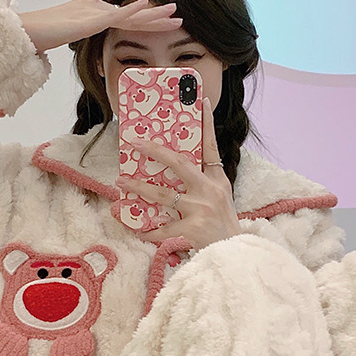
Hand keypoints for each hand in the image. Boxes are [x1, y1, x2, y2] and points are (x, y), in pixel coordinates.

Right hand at [19, 0, 182, 52]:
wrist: (31, 31)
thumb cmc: (47, 34)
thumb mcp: (73, 35)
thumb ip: (87, 35)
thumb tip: (96, 40)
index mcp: (97, 13)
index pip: (128, 20)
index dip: (148, 22)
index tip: (165, 24)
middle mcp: (99, 9)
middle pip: (135, 15)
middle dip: (158, 17)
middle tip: (179, 16)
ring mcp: (97, 12)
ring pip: (132, 14)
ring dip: (154, 14)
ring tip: (174, 12)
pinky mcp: (91, 19)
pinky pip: (116, 14)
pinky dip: (132, 9)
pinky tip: (146, 3)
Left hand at [116, 98, 241, 250]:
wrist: (234, 254)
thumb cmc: (224, 225)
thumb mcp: (222, 198)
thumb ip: (205, 182)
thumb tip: (179, 166)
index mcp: (217, 180)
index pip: (211, 147)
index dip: (207, 124)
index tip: (201, 101)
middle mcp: (209, 191)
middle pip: (179, 164)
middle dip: (155, 151)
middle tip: (135, 143)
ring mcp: (200, 210)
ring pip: (163, 195)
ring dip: (138, 187)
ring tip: (121, 182)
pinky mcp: (192, 230)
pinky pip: (162, 229)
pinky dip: (147, 230)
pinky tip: (136, 228)